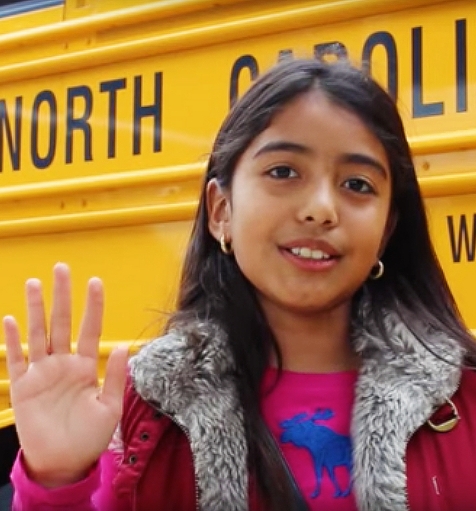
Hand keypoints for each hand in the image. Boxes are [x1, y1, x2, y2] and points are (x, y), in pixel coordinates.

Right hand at [4, 263, 128, 486]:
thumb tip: (122, 347)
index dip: (93, 306)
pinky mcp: (23, 386)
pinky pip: (17, 358)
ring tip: (34, 283)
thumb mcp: (109, 408)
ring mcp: (42, 372)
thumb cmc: (89, 437)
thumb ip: (113, 377)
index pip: (90, 329)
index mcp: (85, 367)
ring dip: (35, 308)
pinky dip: (13, 340)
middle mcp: (63, 364)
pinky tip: (11, 319)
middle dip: (62, 296)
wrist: (63, 463)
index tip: (95, 282)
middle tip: (62, 268)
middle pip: (62, 322)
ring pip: (38, 333)